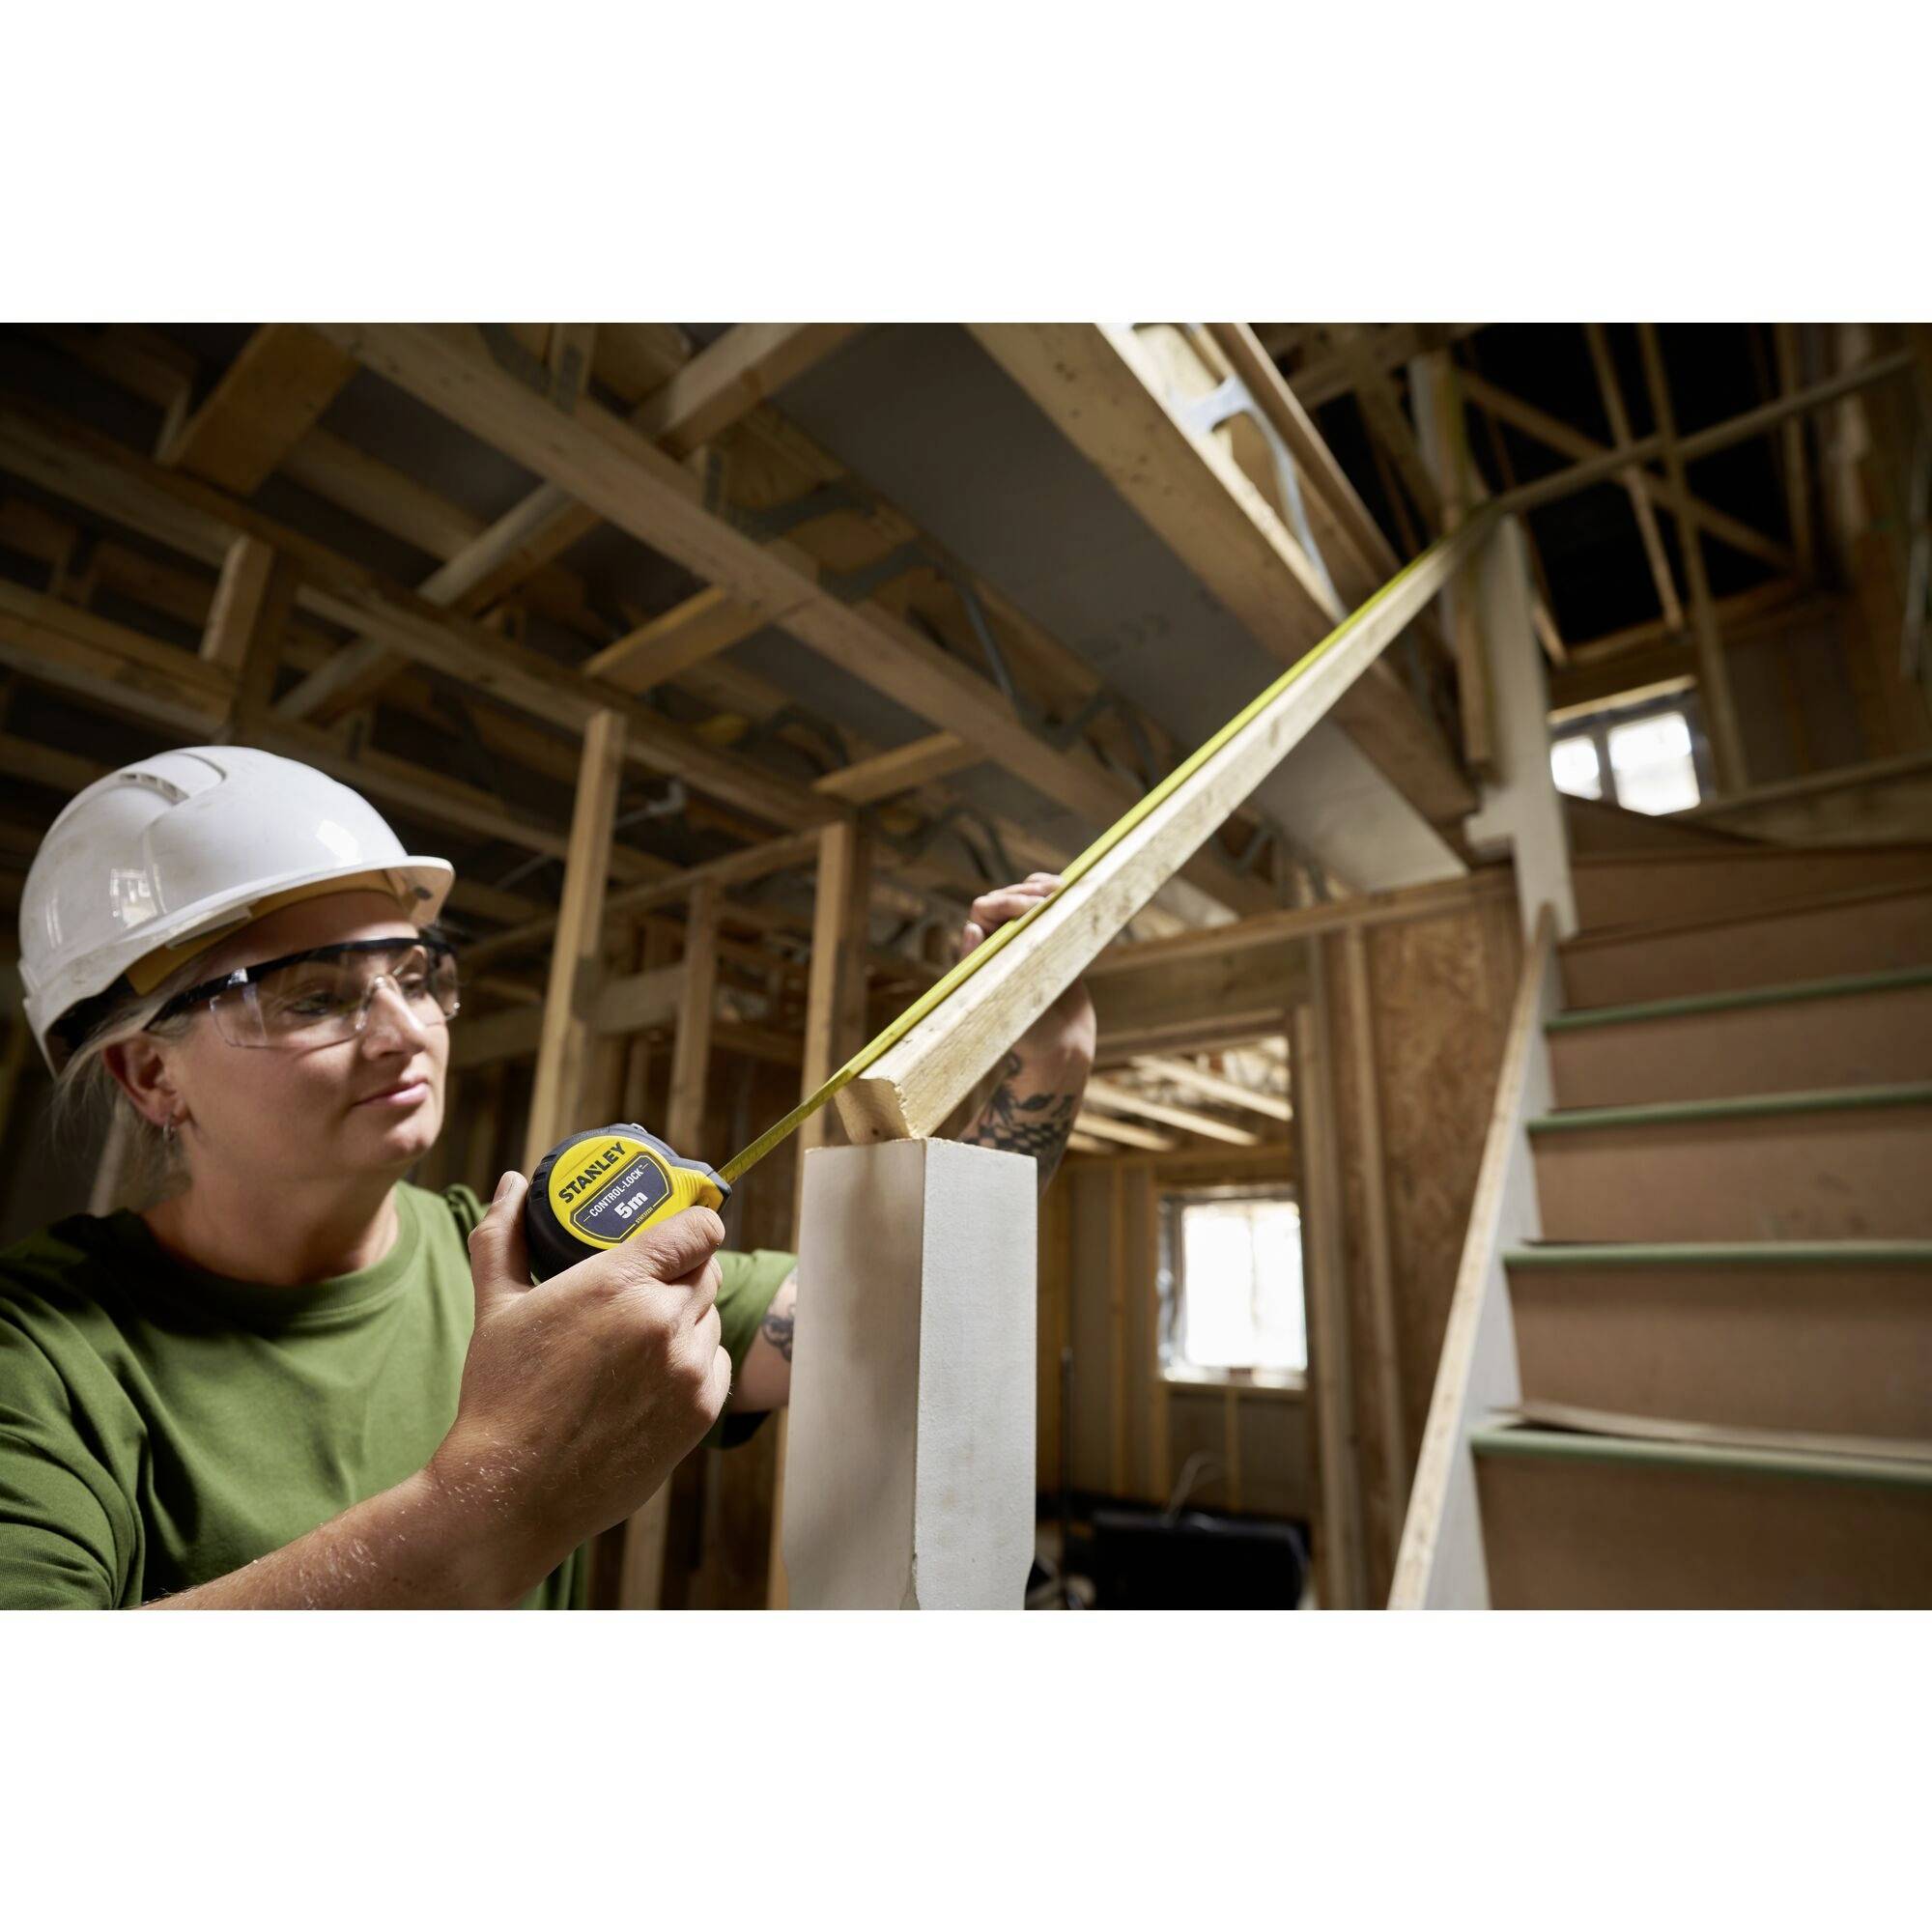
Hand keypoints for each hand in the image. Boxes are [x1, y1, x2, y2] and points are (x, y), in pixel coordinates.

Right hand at [430, 1171, 730, 1603]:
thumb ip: (505, 1235)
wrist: (512, 1491)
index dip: (695, 1224)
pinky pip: (717, 1365)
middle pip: (707, 1270)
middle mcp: (665, 1319)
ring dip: (690, 1317)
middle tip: (650, 1283)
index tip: (682, 1230)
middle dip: (684, 1271)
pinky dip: (696, 1362)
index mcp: (621, 1282)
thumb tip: (512, 1183)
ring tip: (644, 1334)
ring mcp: (688, 1368)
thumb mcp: (496, 1305)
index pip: (697, 1228)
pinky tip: (657, 1373)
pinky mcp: (700, 1412)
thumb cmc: (500, 1396)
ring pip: (711, 1319)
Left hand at [960, 873, 1096, 1057]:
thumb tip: (970, 926)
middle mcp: (998, 945)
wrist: (1059, 1050)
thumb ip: (983, 966)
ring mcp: (1023, 943)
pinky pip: (1047, 912)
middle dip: (1027, 891)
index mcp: (980, 954)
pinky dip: (1057, 899)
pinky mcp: (1047, 944)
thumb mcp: (1001, 1000)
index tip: (1033, 907)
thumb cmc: (1025, 1033)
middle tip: (1055, 894)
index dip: (1007, 901)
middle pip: (1005, 898)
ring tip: (1062, 887)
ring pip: (1026, 900)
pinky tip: (1071, 893)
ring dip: (1042, 888)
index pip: (984, 910)